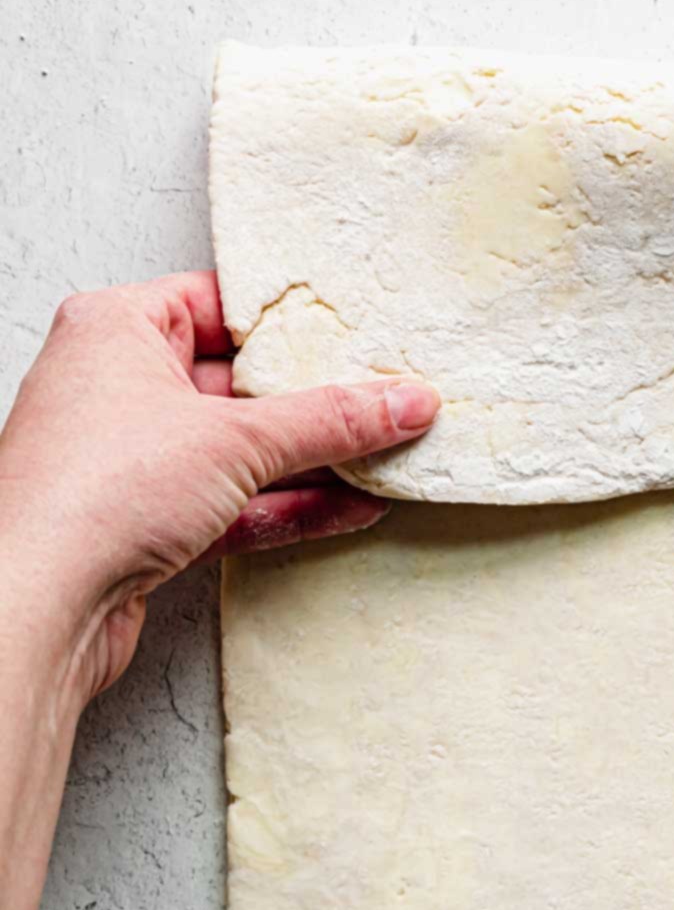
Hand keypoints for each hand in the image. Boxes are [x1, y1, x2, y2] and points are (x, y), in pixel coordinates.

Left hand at [0, 271, 438, 705]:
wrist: (34, 607)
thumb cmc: (91, 493)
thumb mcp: (236, 439)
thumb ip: (329, 420)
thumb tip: (402, 402)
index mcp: (115, 329)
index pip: (217, 302)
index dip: (287, 317)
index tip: (352, 326)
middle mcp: (115, 387)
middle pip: (238, 379)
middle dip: (314, 397)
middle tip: (386, 393)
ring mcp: (131, 460)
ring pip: (240, 448)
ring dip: (313, 458)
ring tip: (388, 452)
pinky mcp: (146, 524)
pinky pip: (233, 503)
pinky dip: (290, 505)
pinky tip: (352, 506)